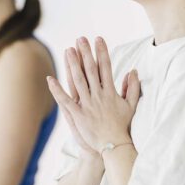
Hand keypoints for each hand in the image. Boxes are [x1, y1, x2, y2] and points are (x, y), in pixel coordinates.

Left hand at [46, 36, 140, 151]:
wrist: (113, 146)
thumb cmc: (122, 126)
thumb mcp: (131, 105)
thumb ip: (133, 88)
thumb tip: (133, 71)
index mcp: (110, 92)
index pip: (106, 67)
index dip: (102, 52)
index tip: (98, 39)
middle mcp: (98, 96)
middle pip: (90, 70)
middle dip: (86, 53)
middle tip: (81, 39)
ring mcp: (87, 105)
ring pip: (78, 80)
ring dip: (72, 64)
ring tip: (68, 50)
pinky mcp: (78, 115)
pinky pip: (65, 100)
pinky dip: (57, 90)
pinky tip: (50, 79)